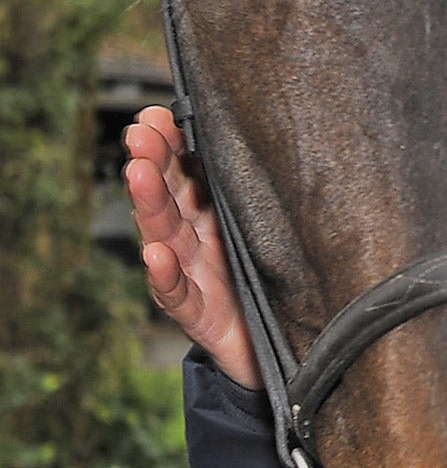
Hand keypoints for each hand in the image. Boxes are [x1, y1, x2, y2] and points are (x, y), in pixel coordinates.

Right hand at [124, 105, 260, 390]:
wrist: (283, 353)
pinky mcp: (199, 317)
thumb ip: (265, 193)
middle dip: (153, 161)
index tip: (159, 114)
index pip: (186, 172)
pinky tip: (157, 255)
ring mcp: (194, 276)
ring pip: (166, 235)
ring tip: (138, 173)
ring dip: (150, 204)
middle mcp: (197, 240)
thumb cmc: (277, 283)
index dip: (171, 143)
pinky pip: (178, 294)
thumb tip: (287, 134)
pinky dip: (166, 275)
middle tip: (142, 132)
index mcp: (214, 215)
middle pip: (169, 196)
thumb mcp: (273, 231)